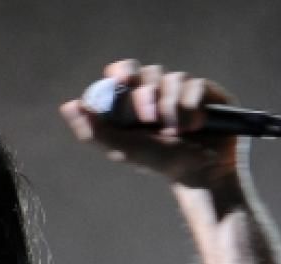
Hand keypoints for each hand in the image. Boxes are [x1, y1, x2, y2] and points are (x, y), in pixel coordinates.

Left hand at [60, 59, 242, 188]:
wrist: (198, 175)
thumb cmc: (159, 163)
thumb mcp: (121, 149)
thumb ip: (94, 130)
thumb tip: (68, 106)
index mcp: (139, 100)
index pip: (127, 72)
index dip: (122, 71)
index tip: (118, 80)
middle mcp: (163, 91)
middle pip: (149, 72)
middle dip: (145, 93)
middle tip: (147, 119)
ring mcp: (188, 91)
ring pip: (173, 77)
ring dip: (169, 106)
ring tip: (175, 133)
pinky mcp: (211, 94)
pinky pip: (196, 85)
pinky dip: (190, 106)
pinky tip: (194, 127)